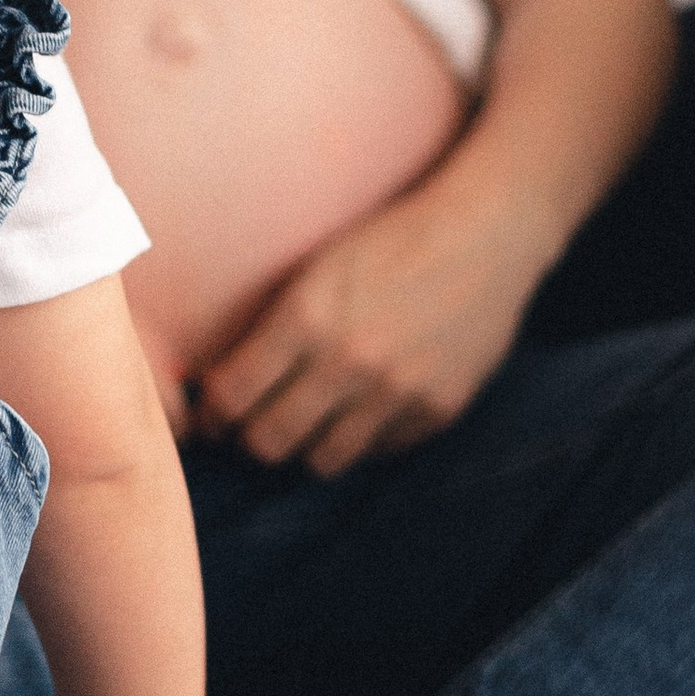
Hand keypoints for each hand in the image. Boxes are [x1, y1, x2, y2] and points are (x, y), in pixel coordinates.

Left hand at [190, 191, 534, 477]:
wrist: (482, 235)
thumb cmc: (388, 242)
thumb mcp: (314, 270)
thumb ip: (269, 329)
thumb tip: (217, 385)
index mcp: (306, 317)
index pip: (231, 397)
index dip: (212, 414)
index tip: (212, 416)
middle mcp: (349, 361)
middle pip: (268, 442)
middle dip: (251, 439)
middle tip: (252, 427)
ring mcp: (397, 392)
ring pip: (322, 460)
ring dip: (306, 445)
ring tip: (307, 423)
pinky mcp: (437, 410)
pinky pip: (377, 451)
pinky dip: (361, 437)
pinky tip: (361, 408)